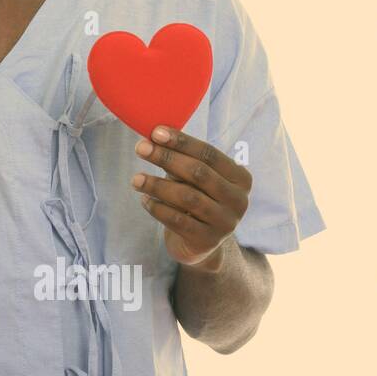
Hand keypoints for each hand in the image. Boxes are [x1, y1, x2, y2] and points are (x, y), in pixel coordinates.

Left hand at [132, 125, 251, 268]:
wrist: (202, 243)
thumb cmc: (197, 199)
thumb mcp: (195, 178)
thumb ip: (182, 159)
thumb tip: (154, 137)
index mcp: (240, 178)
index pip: (209, 154)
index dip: (182, 142)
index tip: (156, 132)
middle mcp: (238, 200)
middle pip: (199, 173)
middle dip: (166, 158)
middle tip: (140, 148)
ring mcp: (225, 222)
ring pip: (187, 197)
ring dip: (157, 185)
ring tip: (136, 179)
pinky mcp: (207, 241)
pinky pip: (177, 220)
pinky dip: (157, 208)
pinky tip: (144, 200)